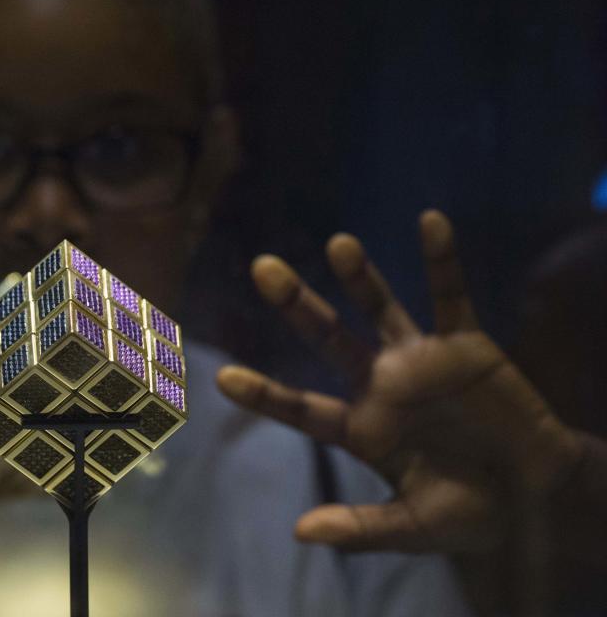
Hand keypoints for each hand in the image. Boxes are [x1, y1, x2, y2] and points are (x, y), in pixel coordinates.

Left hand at [216, 210, 582, 552]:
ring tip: (338, 244)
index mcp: (360, 428)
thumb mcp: (414, 527)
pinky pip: (451, 296)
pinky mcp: (464, 344)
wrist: (532, 494)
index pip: (302, 408)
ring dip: (360, 276)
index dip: (265, 393)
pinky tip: (431, 221)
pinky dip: (443, 260)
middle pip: (328, 338)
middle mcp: (381, 384)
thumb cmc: (468, 512)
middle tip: (263, 268)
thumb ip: (361, 528)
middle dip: (298, 305)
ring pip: (380, 308)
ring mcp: (419, 360)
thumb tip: (300, 532)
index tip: (222, 377)